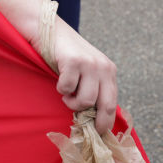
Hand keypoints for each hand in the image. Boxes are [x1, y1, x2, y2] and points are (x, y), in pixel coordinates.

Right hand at [42, 18, 117, 134]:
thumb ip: (94, 87)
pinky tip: (59, 78)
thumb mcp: (86, 70)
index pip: (113, 103)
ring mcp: (90, 64)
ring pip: (86, 100)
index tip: (100, 133)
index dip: (106, 121)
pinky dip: (61, 88)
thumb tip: (95, 118)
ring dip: (72, 102)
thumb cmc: (65, 53)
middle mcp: (104, 67)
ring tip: (66, 95)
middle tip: (84, 127)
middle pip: (106, 105)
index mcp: (110, 70)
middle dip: (95, 121)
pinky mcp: (74, 62)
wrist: (48, 29)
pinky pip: (67, 88)